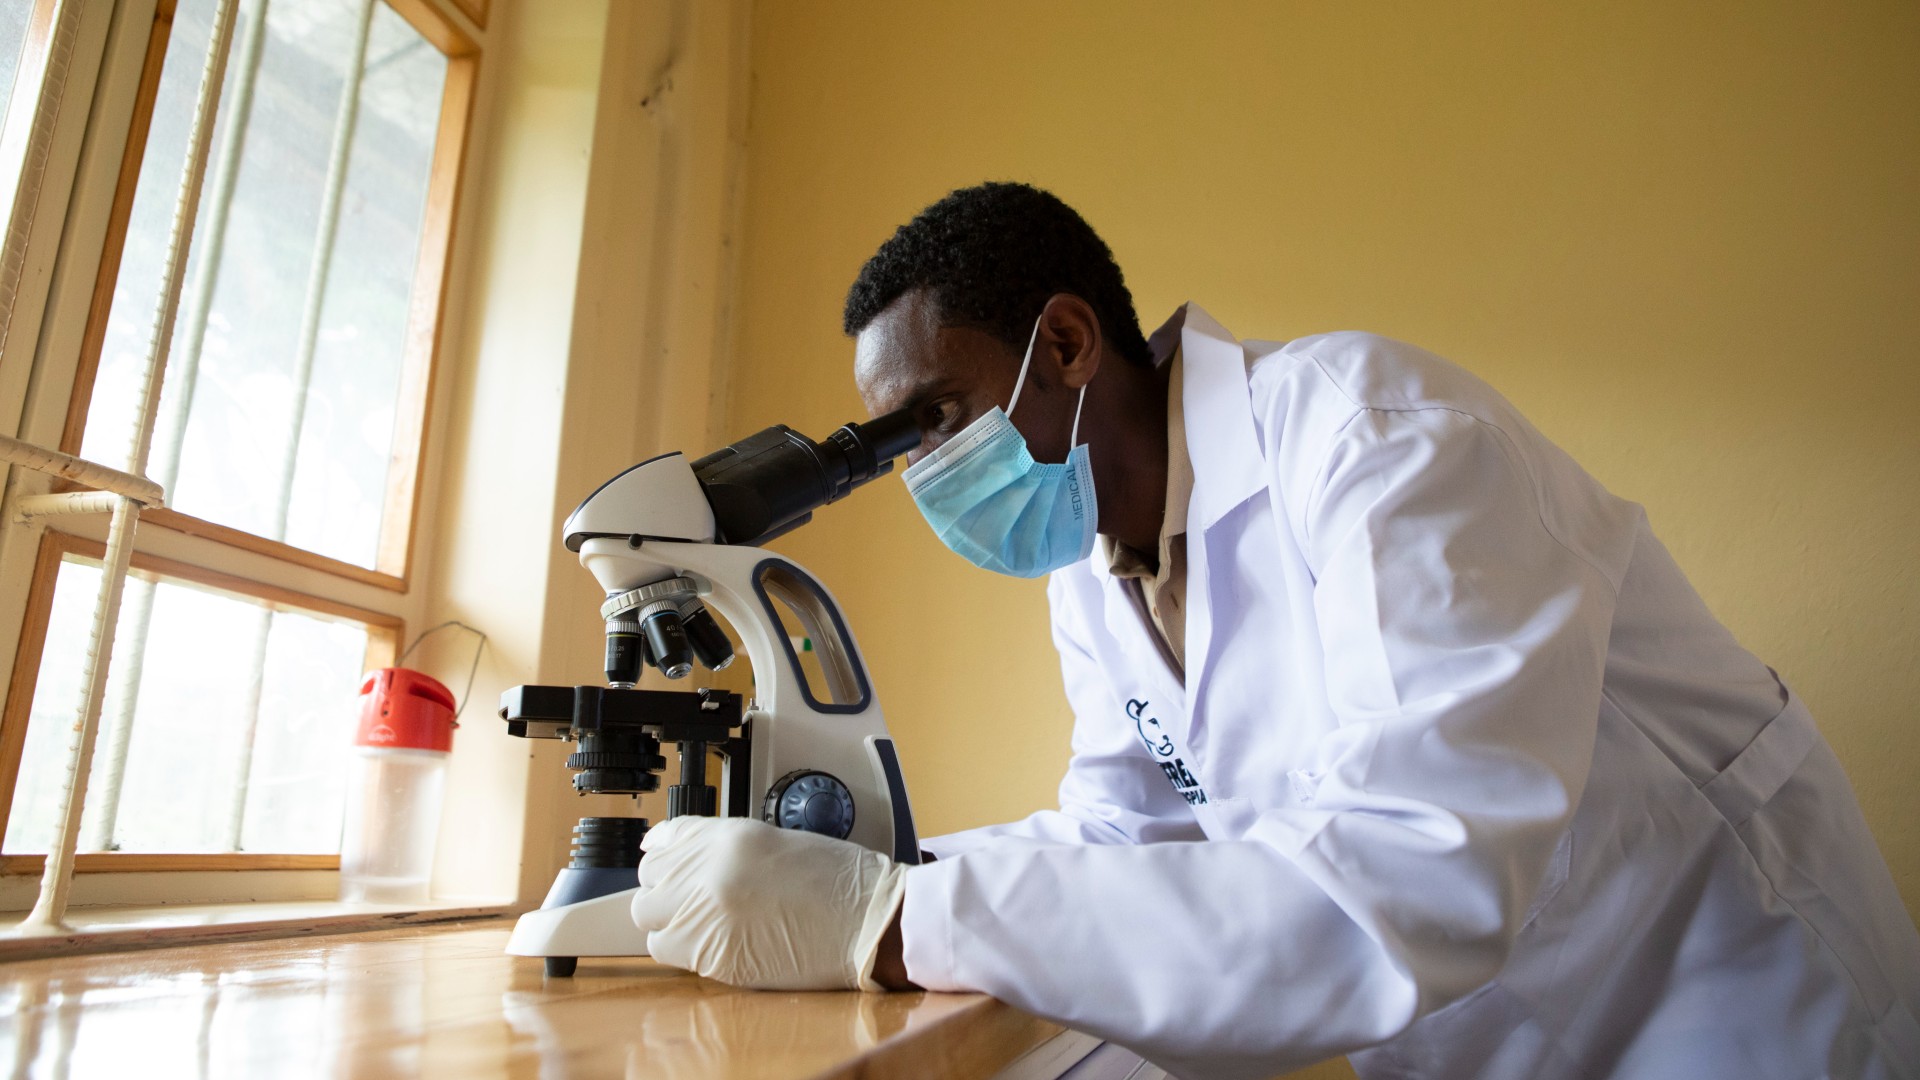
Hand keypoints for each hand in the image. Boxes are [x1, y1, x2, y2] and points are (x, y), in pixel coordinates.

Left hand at [630, 816, 909, 990]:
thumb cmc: (839, 882)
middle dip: (667, 887)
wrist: (871, 923)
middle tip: (693, 896)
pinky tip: (712, 942)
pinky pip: (667, 950)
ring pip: (648, 916)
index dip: (668, 855)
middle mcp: (712, 872)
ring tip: (704, 921)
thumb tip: (674, 848)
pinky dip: (681, 948)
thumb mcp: (777, 840)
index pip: (666, 839)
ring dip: (669, 918)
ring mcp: (708, 916)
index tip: (672, 864)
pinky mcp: (712, 957)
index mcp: (732, 837)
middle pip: (651, 878)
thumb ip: (723, 845)